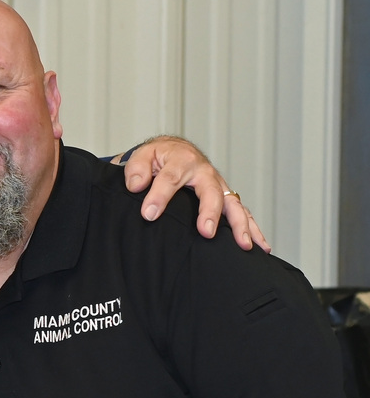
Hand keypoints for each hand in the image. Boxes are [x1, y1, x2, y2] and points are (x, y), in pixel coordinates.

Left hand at [120, 137, 267, 251]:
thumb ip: (136, 169)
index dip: (160, 196)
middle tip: (207, 232)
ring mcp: (218, 186)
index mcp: (182, 160)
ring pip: (234, 205)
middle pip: (212, 192)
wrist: (174, 151)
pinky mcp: (225, 198)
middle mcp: (205, 172)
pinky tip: (260, 247)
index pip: (171, 178)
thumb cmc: (158, 157)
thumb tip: (136, 185)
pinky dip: (252, 229)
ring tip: (243, 244)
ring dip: (240, 225)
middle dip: (210, 212)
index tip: (149, 214)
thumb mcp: (143, 156)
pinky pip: (242, 213)